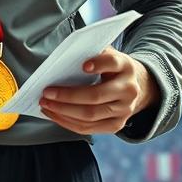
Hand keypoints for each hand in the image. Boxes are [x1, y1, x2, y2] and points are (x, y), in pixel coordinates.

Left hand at [38, 47, 159, 135]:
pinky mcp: (116, 125)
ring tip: (46, 104)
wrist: (135, 87)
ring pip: (90, 115)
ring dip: (63, 111)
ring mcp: (124, 111)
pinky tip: (54, 114)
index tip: (83, 65)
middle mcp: (129, 90)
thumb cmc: (112, 68)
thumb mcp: (107, 55)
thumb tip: (65, 58)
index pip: (113, 63)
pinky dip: (67, 122)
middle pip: (96, 96)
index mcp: (126, 67)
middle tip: (47, 92)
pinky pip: (88, 128)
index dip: (99, 64)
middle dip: (67, 96)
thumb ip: (91, 53)